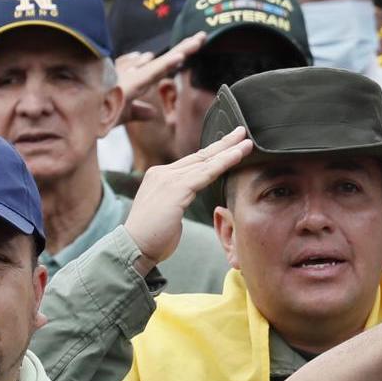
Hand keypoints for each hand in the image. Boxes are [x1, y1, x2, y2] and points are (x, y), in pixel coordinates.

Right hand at [109, 32, 205, 131]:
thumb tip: (153, 112)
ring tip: (197, 43)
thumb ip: (139, 111)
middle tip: (203, 36)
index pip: (163, 66)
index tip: (195, 44)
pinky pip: (151, 73)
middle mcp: (136, 76)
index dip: (178, 56)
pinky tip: (179, 59)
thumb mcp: (125, 114)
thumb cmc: (100, 115)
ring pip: (160, 63)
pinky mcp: (129, 84)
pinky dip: (165, 65)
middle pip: (165, 60)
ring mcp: (132, 78)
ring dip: (178, 53)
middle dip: (184, 48)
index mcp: (139, 81)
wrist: (82, 120)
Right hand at [125, 127, 253, 271]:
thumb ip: (179, 199)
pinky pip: (206, 172)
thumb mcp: (168, 211)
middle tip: (242, 131)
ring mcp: (167, 178)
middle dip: (223, 143)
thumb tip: (186, 198)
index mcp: (160, 176)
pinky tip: (238, 155)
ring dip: (229, 151)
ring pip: (206, 161)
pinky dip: (224, 162)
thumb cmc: (152, 237)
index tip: (230, 144)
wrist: (133, 248)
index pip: (192, 161)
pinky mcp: (175, 188)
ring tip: (247, 143)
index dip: (213, 152)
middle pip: (200, 155)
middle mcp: (163, 173)